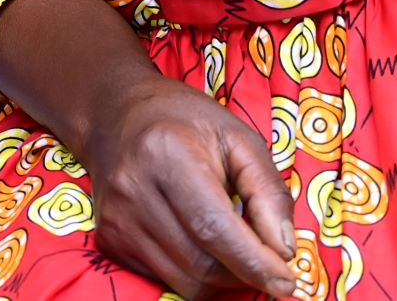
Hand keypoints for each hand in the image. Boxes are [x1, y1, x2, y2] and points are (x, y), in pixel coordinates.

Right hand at [77, 75, 295, 298]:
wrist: (114, 114)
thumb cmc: (184, 121)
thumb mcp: (238, 138)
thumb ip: (268, 191)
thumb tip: (284, 250)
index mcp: (167, 154)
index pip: (214, 228)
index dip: (254, 263)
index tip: (286, 281)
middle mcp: (134, 189)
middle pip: (201, 264)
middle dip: (243, 273)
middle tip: (265, 259)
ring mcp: (117, 218)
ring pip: (185, 282)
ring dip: (220, 277)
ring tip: (230, 244)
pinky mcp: (110, 239)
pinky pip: (164, 279)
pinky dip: (193, 273)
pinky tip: (198, 241)